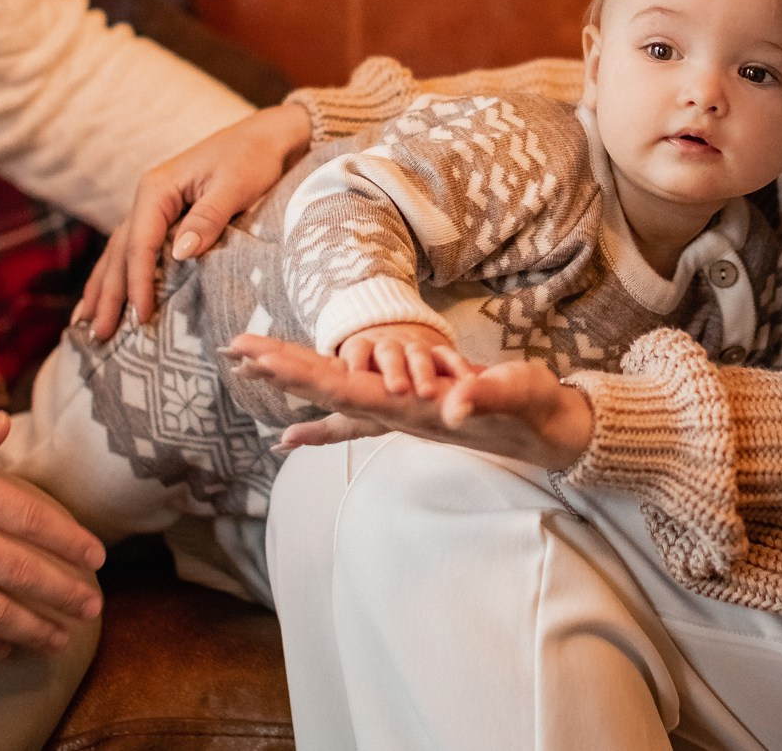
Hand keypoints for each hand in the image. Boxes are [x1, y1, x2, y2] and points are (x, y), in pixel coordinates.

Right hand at [75, 102, 310, 339]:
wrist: (266, 136)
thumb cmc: (252, 158)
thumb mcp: (234, 186)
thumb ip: (207, 218)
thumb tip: (180, 254)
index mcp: (157, 188)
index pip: (140, 244)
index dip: (138, 283)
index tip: (142, 318)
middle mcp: (148, 197)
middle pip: (120, 252)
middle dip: (108, 295)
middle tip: (99, 336)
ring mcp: (154, 207)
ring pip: (119, 252)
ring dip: (103, 288)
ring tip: (86, 324)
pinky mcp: (166, 216)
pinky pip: (133, 249)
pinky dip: (118, 274)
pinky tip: (105, 294)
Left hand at [230, 334, 594, 468]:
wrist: (549, 433)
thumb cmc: (534, 410)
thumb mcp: (517, 394)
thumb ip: (487, 395)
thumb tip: (453, 402)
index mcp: (412, 409)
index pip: (343, 387)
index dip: (299, 371)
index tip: (259, 357)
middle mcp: (396, 414)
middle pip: (326, 388)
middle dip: (279, 368)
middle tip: (232, 348)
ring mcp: (400, 414)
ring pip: (334, 393)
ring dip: (291, 376)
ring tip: (250, 361)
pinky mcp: (409, 410)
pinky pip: (353, 407)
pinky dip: (318, 411)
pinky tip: (289, 425)